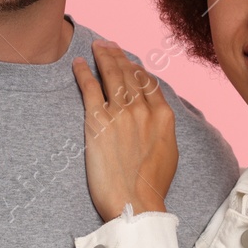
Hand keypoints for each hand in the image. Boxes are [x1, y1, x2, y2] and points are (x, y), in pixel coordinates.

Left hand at [70, 41, 178, 221]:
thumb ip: (161, 129)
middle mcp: (143, 110)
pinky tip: (79, 63)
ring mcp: (120, 114)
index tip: (129, 60)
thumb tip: (155, 119)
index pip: (149, 83)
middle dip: (118, 56)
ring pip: (111, 76)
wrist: (135, 203)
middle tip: (108, 45)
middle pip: (129, 74)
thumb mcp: (168, 152)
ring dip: (103, 57)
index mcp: (163, 117)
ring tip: (96, 47)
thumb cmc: (150, 186)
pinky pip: (89, 89)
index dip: (137, 68)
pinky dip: (83, 73)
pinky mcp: (97, 122)